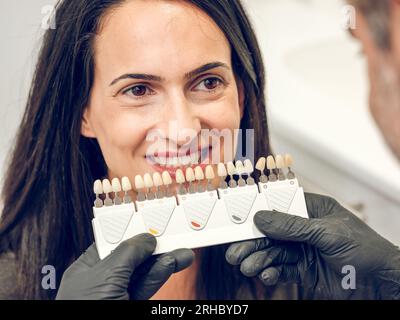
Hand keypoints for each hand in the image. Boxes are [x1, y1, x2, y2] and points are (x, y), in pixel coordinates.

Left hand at [56, 233, 193, 299]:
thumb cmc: (86, 308)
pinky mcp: (133, 305)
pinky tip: (172, 263)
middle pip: (133, 256)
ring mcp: (120, 295)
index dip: (132, 230)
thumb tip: (146, 239)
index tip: (151, 221)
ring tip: (183, 252)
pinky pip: (149, 285)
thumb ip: (128, 253)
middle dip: (155, 246)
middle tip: (175, 236)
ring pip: (145, 272)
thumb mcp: (106, 275)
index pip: (112, 241)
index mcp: (88, 268)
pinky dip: (161, 274)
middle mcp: (104, 280)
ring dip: (165, 260)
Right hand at [226, 193, 399, 298]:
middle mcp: (305, 229)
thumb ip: (293, 226)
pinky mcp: (304, 271)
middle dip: (253, 242)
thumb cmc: (365, 249)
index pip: (279, 207)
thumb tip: (261, 217)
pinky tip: (268, 276)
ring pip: (273, 253)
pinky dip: (271, 273)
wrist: (383, 285)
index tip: (238, 220)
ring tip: (247, 266)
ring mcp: (303, 250)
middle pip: (271, 233)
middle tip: (235, 253)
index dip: (258, 212)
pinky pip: (281, 270)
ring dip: (258, 259)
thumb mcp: (327, 233)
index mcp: (313, 210)